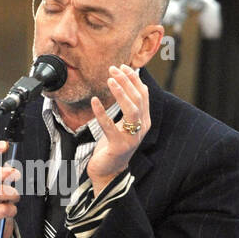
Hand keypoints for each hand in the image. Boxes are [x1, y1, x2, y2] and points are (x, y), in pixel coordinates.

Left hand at [87, 64, 149, 193]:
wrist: (109, 170)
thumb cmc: (113, 144)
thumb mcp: (123, 123)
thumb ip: (127, 106)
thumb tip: (126, 82)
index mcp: (144, 120)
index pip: (143, 95)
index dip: (134, 79)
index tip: (122, 66)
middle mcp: (142, 128)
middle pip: (138, 99)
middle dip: (126, 81)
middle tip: (113, 69)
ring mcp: (132, 138)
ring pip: (132, 110)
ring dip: (121, 93)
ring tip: (109, 80)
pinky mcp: (119, 146)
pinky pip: (110, 127)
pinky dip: (102, 113)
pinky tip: (94, 101)